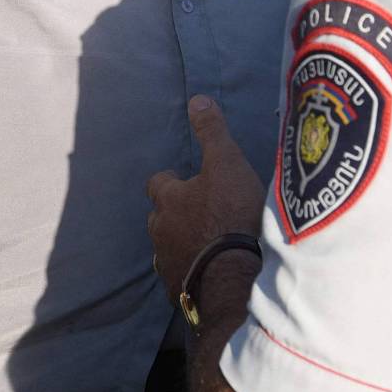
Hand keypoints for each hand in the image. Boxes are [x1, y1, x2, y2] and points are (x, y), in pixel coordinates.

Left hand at [146, 96, 268, 295]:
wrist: (234, 278)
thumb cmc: (231, 215)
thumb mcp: (226, 164)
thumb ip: (212, 132)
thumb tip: (197, 99)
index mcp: (168, 200)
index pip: (158, 183)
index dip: (170, 181)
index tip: (184, 180)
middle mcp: (160, 232)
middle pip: (159, 218)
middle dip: (174, 215)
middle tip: (199, 213)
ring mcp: (168, 264)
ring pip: (168, 249)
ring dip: (183, 245)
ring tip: (206, 245)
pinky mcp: (181, 292)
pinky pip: (182, 280)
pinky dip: (193, 274)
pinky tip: (210, 275)